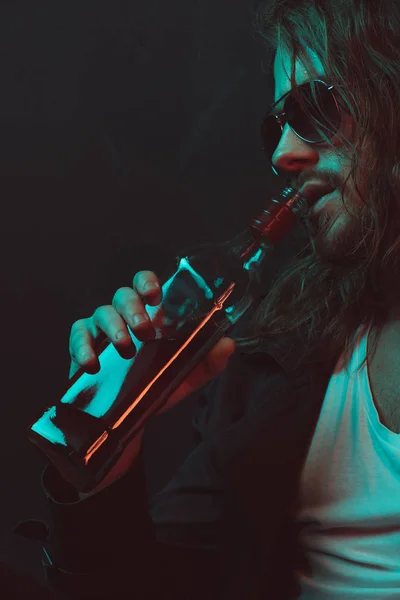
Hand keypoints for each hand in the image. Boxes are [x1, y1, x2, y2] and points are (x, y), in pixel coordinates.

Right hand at [69, 270, 234, 414]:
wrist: (131, 418)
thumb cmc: (158, 386)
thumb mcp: (186, 375)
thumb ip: (208, 360)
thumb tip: (228, 343)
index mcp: (150, 316)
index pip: (146, 285)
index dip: (148, 282)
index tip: (155, 295)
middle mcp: (125, 316)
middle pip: (123, 295)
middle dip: (133, 308)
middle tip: (144, 330)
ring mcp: (102, 330)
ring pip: (102, 312)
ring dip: (114, 327)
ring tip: (126, 349)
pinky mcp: (82, 346)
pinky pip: (78, 335)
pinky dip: (83, 346)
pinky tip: (93, 363)